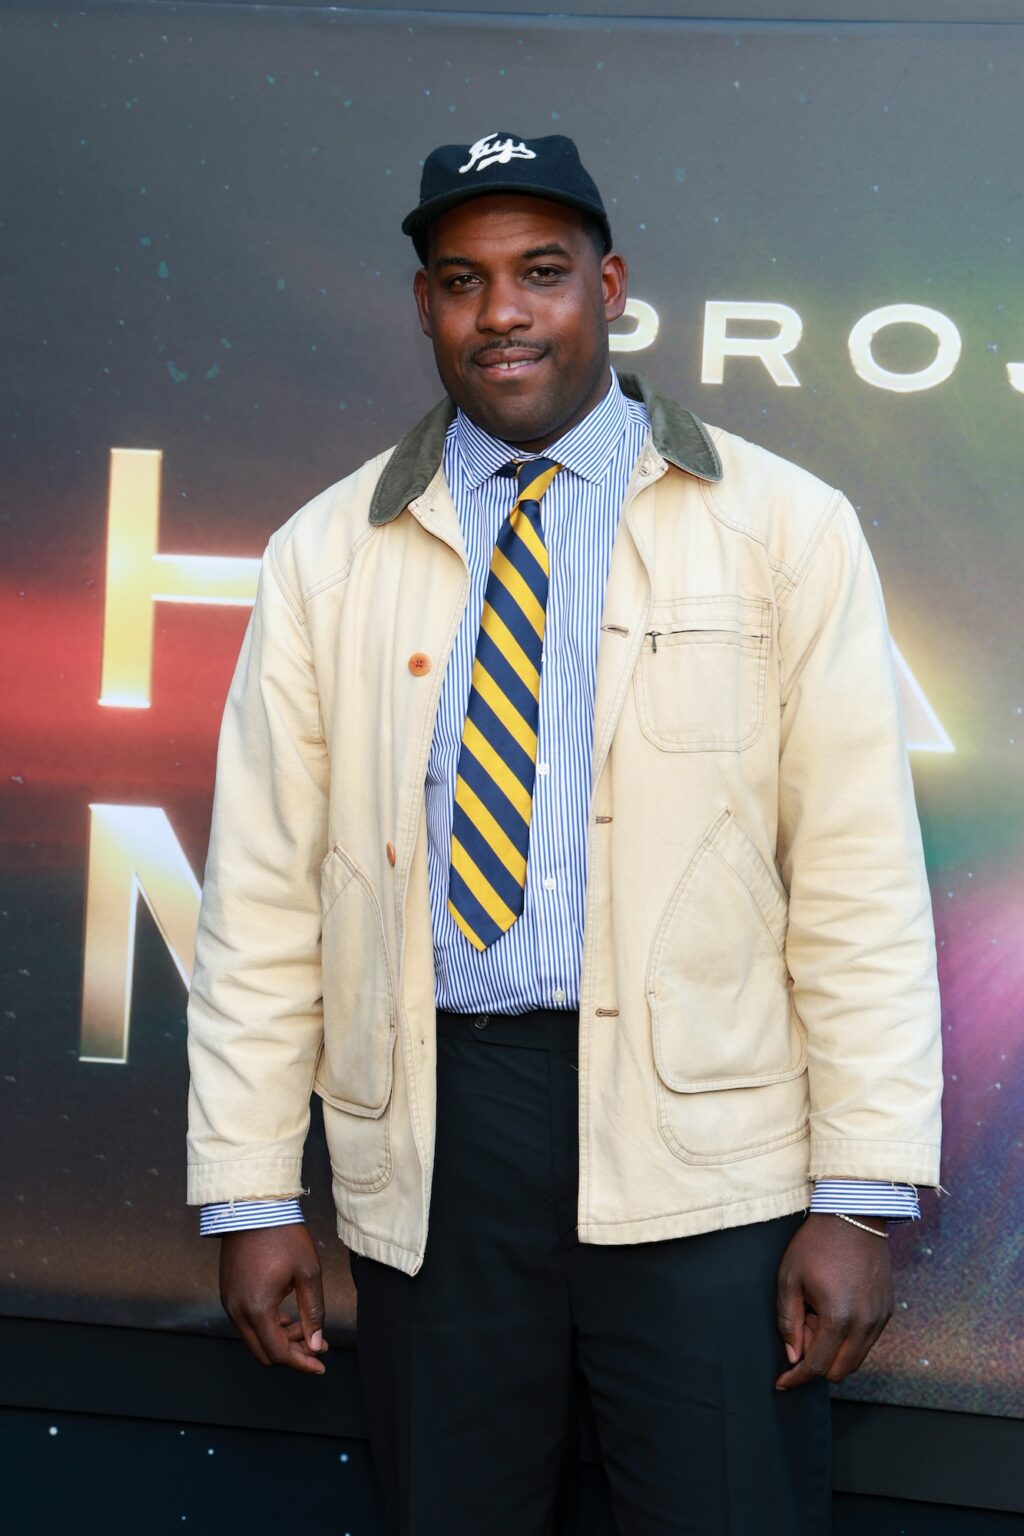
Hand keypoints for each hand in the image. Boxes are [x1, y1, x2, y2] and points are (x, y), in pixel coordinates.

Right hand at [220, 1225, 328, 1374]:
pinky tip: (286, 1316)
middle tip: (317, 1345)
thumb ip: (313, 1312)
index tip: (321, 1364)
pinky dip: (267, 1327)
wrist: (253, 1206)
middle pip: (264, 1353)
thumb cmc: (283, 1235)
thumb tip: (317, 1344)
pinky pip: (246, 1323)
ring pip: (254, 1339)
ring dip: (280, 1340)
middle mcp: (237, 1311)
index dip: (302, 1363)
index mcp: (257, 1309)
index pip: (279, 1353)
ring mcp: (229, 1302)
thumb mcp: (308, 1272)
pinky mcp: (228, 1293)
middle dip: (292, 1354)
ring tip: (306, 1327)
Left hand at [774, 1213, 892, 1390]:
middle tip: (802, 1331)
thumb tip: (792, 1355)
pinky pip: (868, 1341)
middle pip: (840, 1371)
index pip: (818, 1367)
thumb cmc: (816, 1243)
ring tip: (816, 1316)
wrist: (853, 1214)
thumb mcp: (789, 1278)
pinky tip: (834, 1312)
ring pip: (856, 1359)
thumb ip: (788, 1321)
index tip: (783, 1383)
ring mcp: (880, 1318)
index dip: (797, 1379)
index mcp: (839, 1318)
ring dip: (834, 1352)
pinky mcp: (888, 1310)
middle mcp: (865, 1324)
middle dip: (816, 1363)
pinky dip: (849, 1340)